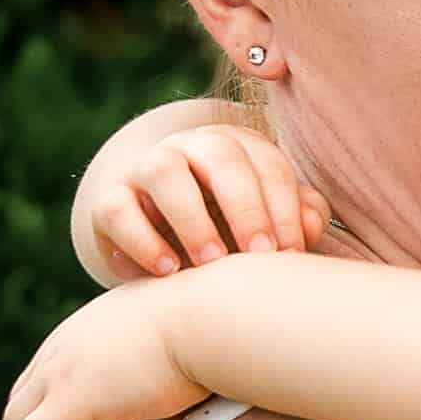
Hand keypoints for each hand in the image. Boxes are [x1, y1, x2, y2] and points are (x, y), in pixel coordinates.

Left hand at [0, 285, 207, 419]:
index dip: (34, 419)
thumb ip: (162, 361)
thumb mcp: (174, 340)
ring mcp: (61, 375)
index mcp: (85, 333)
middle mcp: (62, 349)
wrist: (215, 316)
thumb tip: (188, 382)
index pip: (43, 380)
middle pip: (18, 407)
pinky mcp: (70, 402)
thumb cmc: (214, 327)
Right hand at [86, 122, 329, 281]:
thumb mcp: (267, 226)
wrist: (163, 249)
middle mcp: (190, 148)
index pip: (267, 162)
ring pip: (163, 170)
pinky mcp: (109, 201)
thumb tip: (311, 227)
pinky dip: (142, 240)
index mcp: (238, 147)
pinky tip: (168, 271)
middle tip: (260, 254)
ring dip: (192, 216)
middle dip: (245, 206)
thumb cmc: (231, 236)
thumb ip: (297, 218)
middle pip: (220, 155)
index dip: (283, 206)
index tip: (291, 253)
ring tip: (211, 262)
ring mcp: (145, 169)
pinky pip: (116, 209)